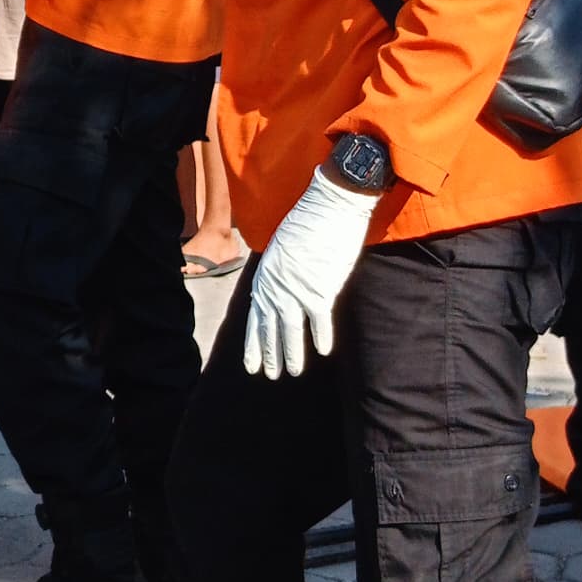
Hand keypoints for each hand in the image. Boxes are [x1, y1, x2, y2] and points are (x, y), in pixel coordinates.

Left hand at [240, 169, 380, 376]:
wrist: (330, 205)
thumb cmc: (308, 222)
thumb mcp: (281, 247)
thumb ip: (277, 272)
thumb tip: (273, 290)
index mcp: (265, 275)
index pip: (255, 317)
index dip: (253, 343)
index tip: (251, 364)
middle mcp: (277, 286)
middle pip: (270, 327)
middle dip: (268, 354)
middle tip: (268, 375)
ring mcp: (297, 289)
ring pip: (291, 330)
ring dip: (291, 354)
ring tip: (292, 372)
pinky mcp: (321, 288)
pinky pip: (319, 320)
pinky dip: (321, 337)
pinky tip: (322, 352)